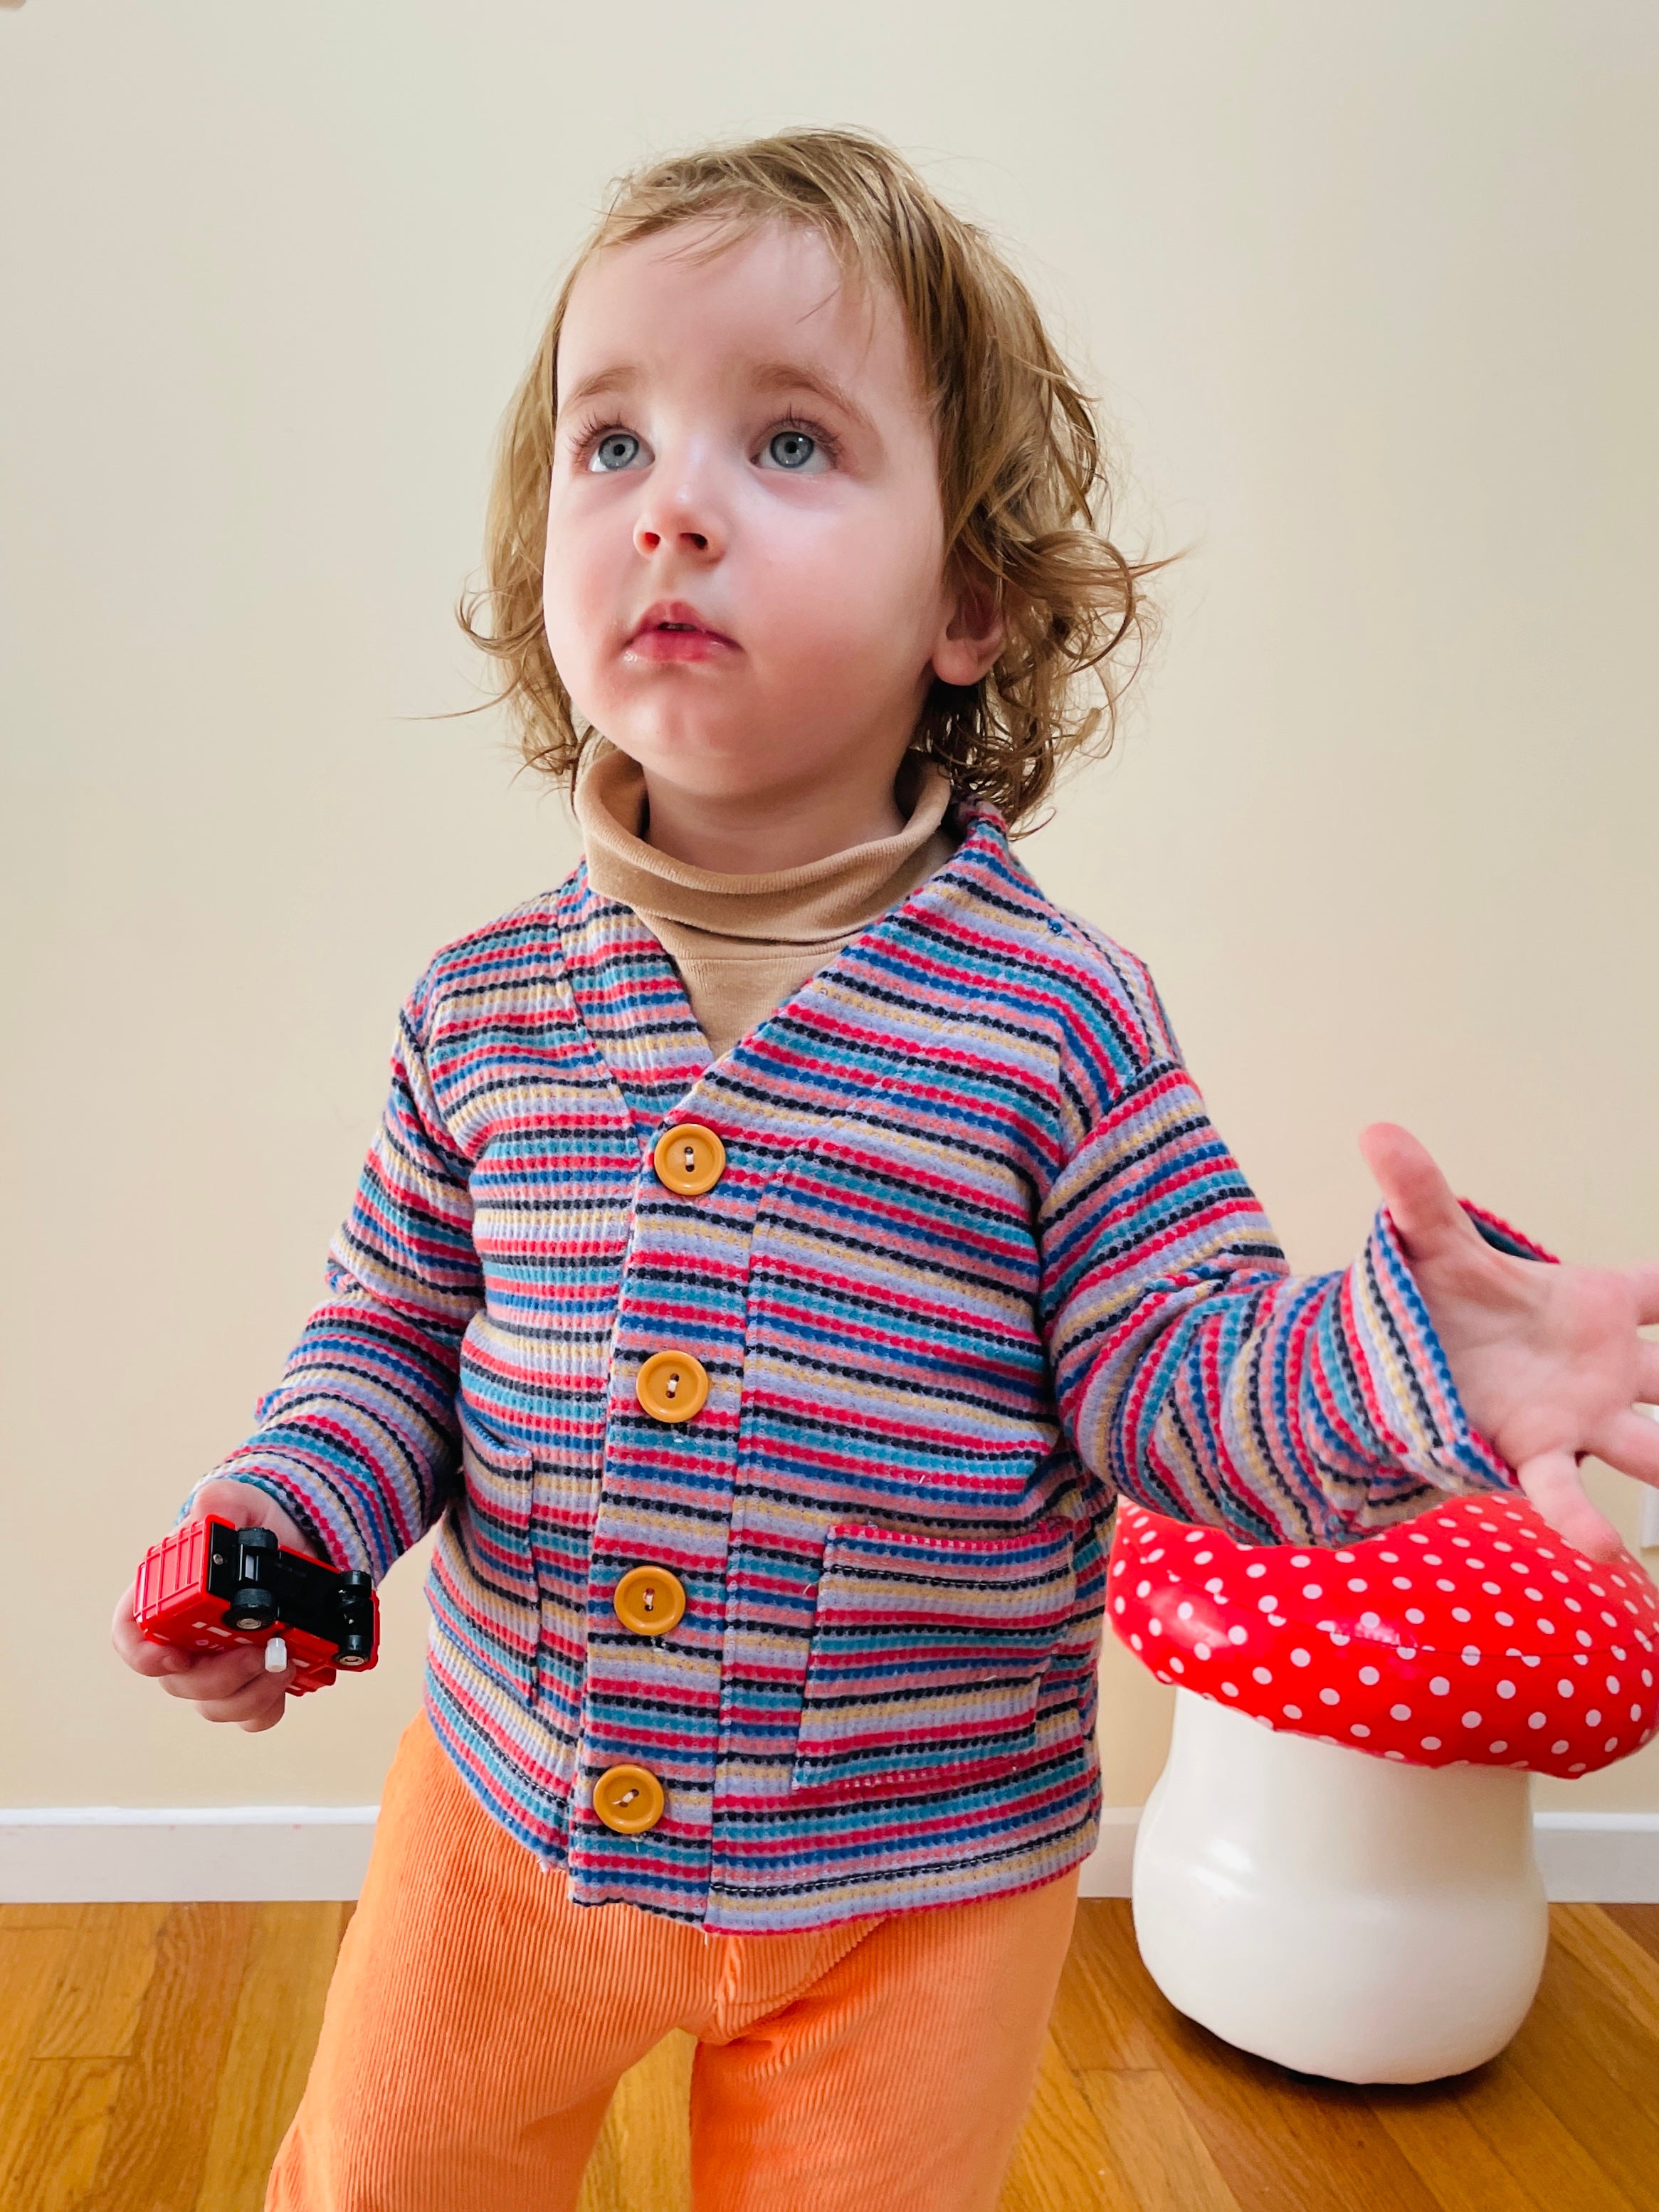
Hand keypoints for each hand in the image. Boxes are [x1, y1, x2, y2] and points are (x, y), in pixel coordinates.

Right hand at [111, 1481, 320, 1732]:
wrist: (300, 1545)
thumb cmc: (254, 1525)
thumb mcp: (239, 1504)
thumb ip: (221, 1503)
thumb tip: (208, 1509)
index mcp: (165, 1597)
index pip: (130, 1634)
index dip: (142, 1654)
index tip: (173, 1657)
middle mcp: (185, 1639)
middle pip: (178, 1681)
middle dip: (219, 1676)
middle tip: (258, 1652)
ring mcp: (216, 1665)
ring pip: (214, 1705)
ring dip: (250, 1693)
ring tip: (285, 1662)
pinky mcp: (251, 1681)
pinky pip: (250, 1716)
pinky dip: (270, 1706)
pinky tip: (291, 1679)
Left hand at [1359, 1123, 1658, 1561]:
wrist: (1401, 1365)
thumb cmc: (1438, 1302)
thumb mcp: (1427, 1244)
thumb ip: (1418, 1193)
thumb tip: (1376, 1128)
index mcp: (1593, 1305)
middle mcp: (1602, 1367)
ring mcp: (1578, 1417)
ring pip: (1654, 1447)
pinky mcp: (1535, 1455)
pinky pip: (1567, 1493)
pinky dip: (1583, 1521)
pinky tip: (1602, 1550)